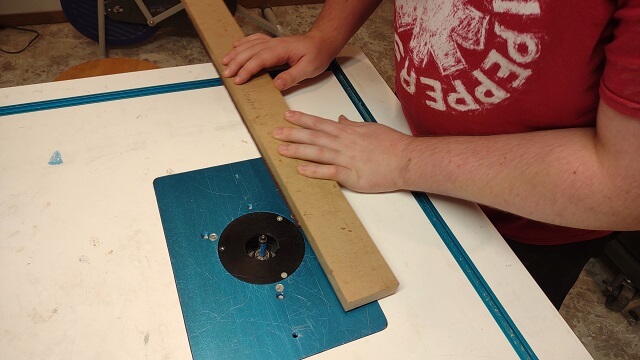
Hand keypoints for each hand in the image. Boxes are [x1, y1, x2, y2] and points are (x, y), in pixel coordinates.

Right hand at [221, 33, 334, 90]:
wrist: (322, 42)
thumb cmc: (317, 54)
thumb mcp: (309, 69)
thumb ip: (292, 76)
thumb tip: (276, 84)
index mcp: (281, 50)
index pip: (260, 59)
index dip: (247, 69)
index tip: (239, 79)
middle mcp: (274, 44)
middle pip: (250, 52)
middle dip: (236, 63)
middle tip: (227, 74)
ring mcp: (273, 42)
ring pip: (250, 45)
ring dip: (236, 53)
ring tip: (225, 62)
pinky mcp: (273, 42)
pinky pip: (255, 40)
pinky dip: (244, 43)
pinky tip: (236, 46)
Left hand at [273, 111, 414, 192]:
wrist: (406, 159)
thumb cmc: (392, 144)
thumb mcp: (370, 128)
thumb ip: (353, 125)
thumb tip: (341, 120)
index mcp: (348, 131)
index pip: (320, 123)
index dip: (302, 119)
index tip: (288, 116)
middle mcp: (344, 143)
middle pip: (314, 137)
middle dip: (293, 134)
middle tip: (276, 132)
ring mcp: (347, 159)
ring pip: (318, 153)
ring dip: (298, 150)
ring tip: (281, 149)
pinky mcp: (352, 175)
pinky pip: (330, 172)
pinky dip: (315, 170)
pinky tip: (301, 169)